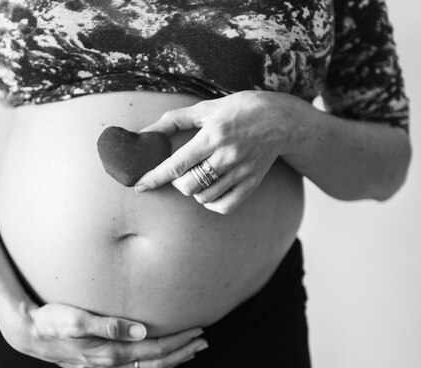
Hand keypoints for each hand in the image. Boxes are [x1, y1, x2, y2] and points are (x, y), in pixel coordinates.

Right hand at [0, 302, 207, 367]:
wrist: (28, 334)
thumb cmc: (52, 320)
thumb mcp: (77, 318)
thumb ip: (109, 325)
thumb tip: (141, 330)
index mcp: (108, 352)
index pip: (154, 349)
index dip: (178, 341)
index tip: (197, 331)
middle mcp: (108, 367)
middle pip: (155, 362)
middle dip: (182, 352)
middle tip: (204, 342)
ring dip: (171, 363)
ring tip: (190, 354)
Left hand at [134, 91, 304, 214]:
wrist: (281, 119)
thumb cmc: (239, 109)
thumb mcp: (206, 108)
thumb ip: (174, 120)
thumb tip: (145, 131)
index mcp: (213, 136)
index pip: (176, 164)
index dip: (154, 177)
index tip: (138, 185)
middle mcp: (227, 156)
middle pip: (188, 185)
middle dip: (176, 182)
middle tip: (180, 171)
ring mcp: (241, 172)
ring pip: (203, 196)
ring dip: (193, 191)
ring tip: (198, 176)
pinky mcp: (252, 183)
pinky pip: (224, 205)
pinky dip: (210, 202)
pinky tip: (209, 191)